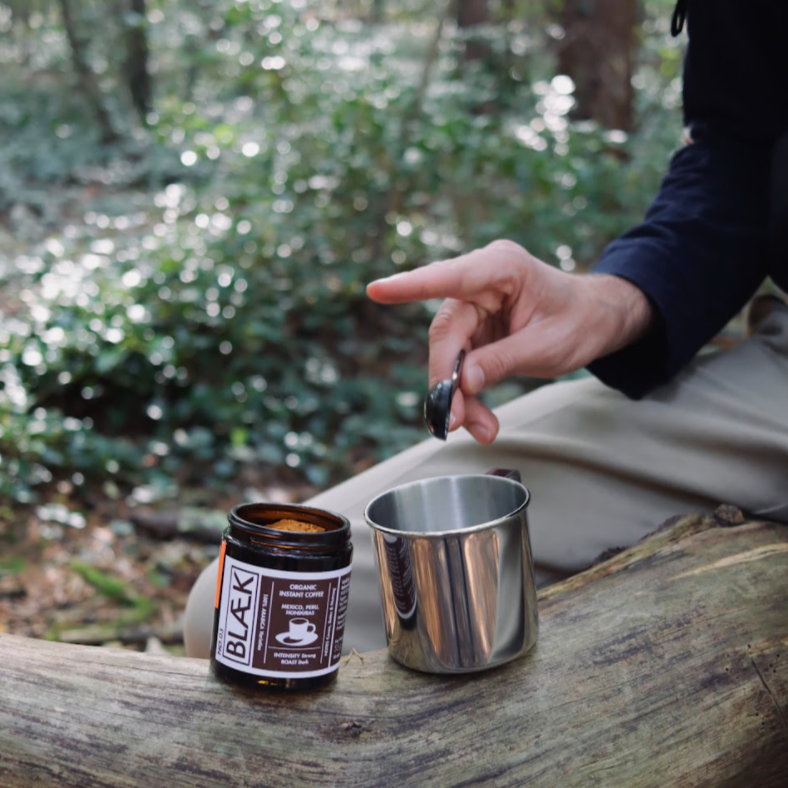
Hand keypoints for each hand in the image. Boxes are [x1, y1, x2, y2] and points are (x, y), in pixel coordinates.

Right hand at [367, 240, 653, 443]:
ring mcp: (476, 304)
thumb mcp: (547, 346)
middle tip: (450, 421)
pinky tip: (479, 420)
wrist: (597, 320)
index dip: (411, 287)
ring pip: (450, 353)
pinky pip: (460, 362)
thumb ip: (503, 361)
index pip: (449, 279)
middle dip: (447, 380)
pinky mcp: (476, 327)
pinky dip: (467, 393)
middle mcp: (481, 281)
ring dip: (458, 395)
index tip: (377, 290)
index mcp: (501, 268)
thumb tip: (464, 382)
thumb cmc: (580, 321)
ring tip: (481, 429)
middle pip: (447, 332)